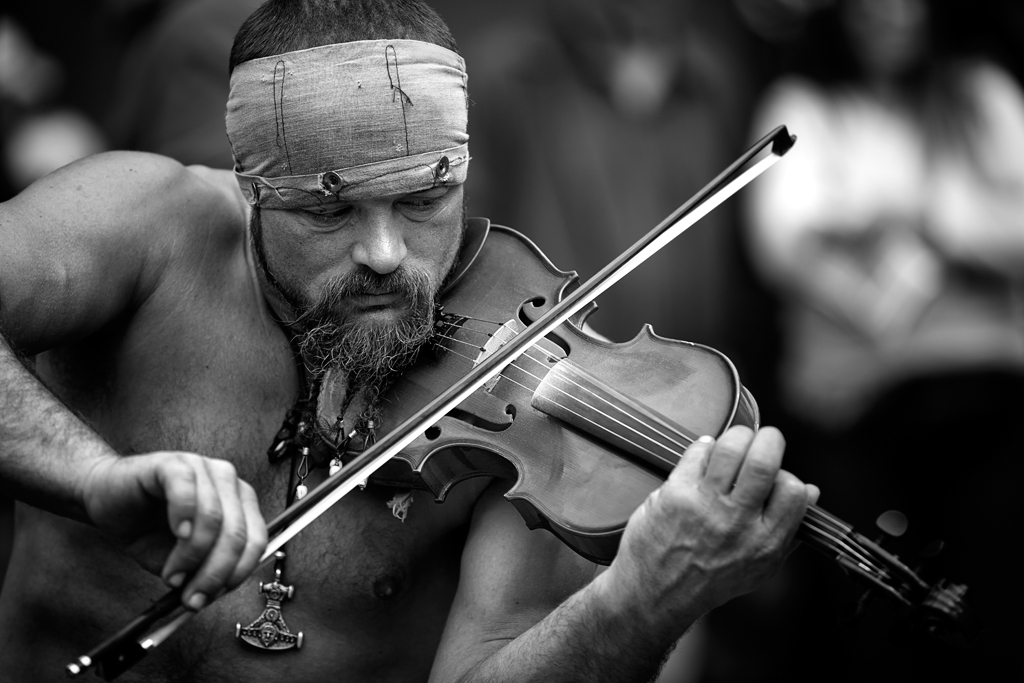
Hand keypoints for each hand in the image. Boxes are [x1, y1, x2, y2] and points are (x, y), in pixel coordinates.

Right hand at [77, 451, 267, 610]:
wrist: (105, 499)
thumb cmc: (146, 526)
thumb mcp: (181, 560)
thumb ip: (203, 571)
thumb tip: (214, 593)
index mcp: (239, 503)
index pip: (255, 540)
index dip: (237, 574)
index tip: (211, 597)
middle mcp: (227, 482)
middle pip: (237, 533)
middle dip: (215, 572)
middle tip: (192, 596)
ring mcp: (202, 468)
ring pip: (214, 517)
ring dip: (193, 555)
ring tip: (172, 574)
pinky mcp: (172, 463)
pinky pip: (186, 489)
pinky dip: (184, 516)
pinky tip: (177, 534)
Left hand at [599, 426, 817, 632]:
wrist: (655, 595)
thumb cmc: (708, 581)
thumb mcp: (759, 568)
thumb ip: (789, 531)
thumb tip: (812, 492)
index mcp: (765, 542)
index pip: (794, 491)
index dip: (788, 474)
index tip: (776, 475)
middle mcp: (738, 523)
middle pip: (764, 461)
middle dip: (769, 438)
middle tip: (762, 439)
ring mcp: (705, 507)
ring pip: (730, 449)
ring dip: (737, 436)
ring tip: (735, 441)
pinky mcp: (676, 494)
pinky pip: (697, 453)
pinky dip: (704, 447)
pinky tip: (704, 455)